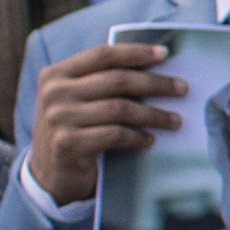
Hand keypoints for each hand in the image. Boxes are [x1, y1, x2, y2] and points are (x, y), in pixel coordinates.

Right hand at [24, 39, 187, 209]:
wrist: (48, 177)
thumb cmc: (73, 132)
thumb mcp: (76, 101)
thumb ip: (100, 83)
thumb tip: (153, 67)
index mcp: (56, 74)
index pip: (103, 55)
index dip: (136, 52)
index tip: (164, 54)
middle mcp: (55, 93)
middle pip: (117, 80)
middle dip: (155, 83)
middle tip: (182, 89)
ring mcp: (59, 118)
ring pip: (120, 108)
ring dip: (154, 114)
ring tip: (175, 120)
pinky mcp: (68, 144)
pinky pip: (115, 135)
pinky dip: (137, 136)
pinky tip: (150, 140)